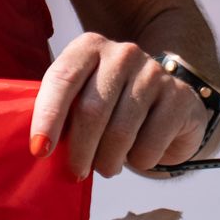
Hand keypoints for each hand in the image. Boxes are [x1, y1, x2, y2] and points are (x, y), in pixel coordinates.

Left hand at [28, 32, 219, 178]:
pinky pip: (151, 144)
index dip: (47, 117)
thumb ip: (62, 111)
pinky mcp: (180, 97)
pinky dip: (139, 161)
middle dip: (79, 150)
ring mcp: (154, 73)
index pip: (62, 80)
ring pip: (121, 131)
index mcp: (89, 47)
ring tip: (105, 168)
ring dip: (107, 160)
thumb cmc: (112, 105)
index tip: (39, 150)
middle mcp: (122, 53)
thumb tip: (39, 147)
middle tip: (75, 173)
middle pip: (91, 109)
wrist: (168, 103)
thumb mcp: (82, 97)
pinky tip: (136, 157)